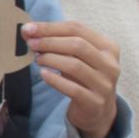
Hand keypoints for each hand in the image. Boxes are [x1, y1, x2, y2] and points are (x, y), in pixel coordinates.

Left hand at [24, 21, 120, 137]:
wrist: (97, 110)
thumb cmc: (83, 77)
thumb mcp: (76, 57)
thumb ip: (57, 42)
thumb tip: (29, 31)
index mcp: (108, 46)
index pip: (77, 28)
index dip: (50, 27)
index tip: (29, 28)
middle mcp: (110, 64)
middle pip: (77, 45)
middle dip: (49, 42)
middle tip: (30, 44)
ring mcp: (104, 84)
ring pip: (75, 65)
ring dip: (51, 59)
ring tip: (38, 59)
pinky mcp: (95, 102)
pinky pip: (72, 88)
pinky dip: (55, 80)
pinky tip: (43, 74)